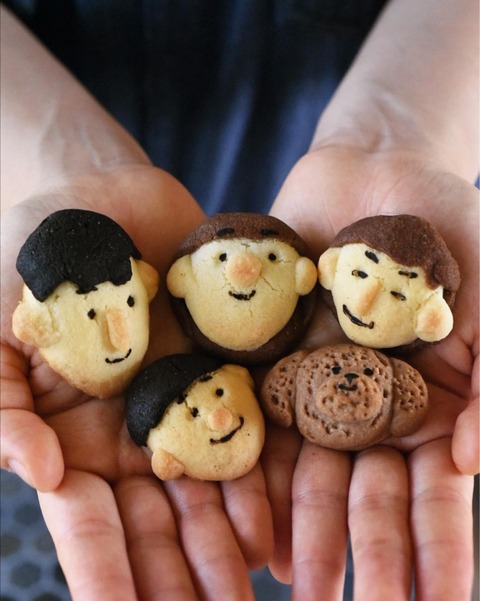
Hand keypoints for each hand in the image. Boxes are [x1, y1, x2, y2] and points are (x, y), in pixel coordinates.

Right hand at [1, 165, 272, 600]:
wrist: (97, 193)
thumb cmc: (32, 256)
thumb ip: (0, 406)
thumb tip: (40, 477)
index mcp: (75, 434)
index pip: (89, 522)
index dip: (106, 574)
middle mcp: (134, 429)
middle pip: (160, 519)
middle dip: (185, 572)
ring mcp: (184, 398)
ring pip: (212, 484)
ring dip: (234, 535)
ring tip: (263, 583)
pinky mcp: (226, 364)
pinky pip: (251, 421)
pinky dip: (268, 465)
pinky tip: (289, 507)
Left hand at [262, 145, 477, 599]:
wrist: (374, 167)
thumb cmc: (447, 221)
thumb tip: (474, 466)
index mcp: (431, 401)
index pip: (439, 493)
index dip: (440, 552)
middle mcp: (370, 403)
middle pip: (367, 493)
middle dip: (366, 555)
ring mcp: (316, 380)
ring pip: (309, 467)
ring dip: (305, 526)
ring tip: (295, 586)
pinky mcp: (270, 353)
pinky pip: (258, 413)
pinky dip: (255, 461)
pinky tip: (245, 513)